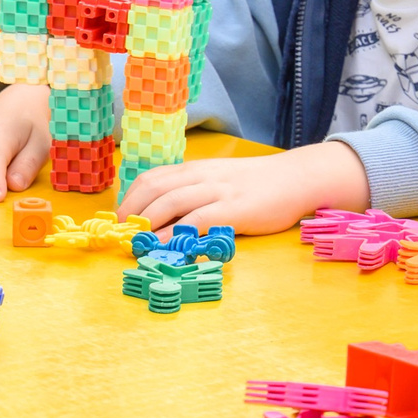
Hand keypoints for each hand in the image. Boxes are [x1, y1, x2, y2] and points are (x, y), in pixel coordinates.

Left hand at [118, 140, 370, 235]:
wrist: (297, 179)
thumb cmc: (259, 184)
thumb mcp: (221, 180)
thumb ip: (196, 193)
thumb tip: (164, 219)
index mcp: (197, 169)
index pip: (152, 178)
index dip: (129, 199)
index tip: (119, 221)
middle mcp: (203, 176)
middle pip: (155, 188)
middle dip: (131, 213)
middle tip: (121, 236)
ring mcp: (219, 191)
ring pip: (171, 201)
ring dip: (147, 223)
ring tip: (136, 243)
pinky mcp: (234, 210)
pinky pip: (197, 220)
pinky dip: (176, 234)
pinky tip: (165, 248)